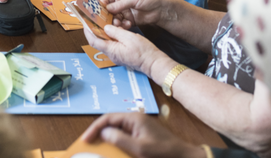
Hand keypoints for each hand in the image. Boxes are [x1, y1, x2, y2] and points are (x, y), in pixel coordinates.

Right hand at [82, 113, 205, 157]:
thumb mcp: (140, 148)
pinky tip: (115, 152)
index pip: (108, 118)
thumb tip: (103, 132)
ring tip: (99, 149)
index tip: (85, 140)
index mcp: (134, 118)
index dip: (94, 128)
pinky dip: (118, 144)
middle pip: (111, 123)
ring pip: (118, 131)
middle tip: (89, 145)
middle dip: (99, 133)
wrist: (185, 157)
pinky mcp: (143, 136)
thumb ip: (120, 139)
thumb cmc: (163, 152)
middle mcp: (135, 120)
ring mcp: (140, 128)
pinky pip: (126, 137)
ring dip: (108, 139)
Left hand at [84, 24, 165, 77]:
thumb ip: (116, 32)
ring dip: (104, 32)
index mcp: (111, 50)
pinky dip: (111, 36)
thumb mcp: (129, 37)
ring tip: (104, 22)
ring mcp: (116, 55)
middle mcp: (111, 54)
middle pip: (98, 41)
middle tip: (93, 20)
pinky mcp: (121, 54)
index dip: (88, 31)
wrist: (153, 63)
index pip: (93, 40)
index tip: (85, 22)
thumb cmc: (143, 52)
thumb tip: (105, 27)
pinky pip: (112, 44)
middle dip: (94, 30)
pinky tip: (115, 29)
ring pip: (106, 42)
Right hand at [101, 0, 172, 28]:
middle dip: (107, 16)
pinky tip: (128, 25)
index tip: (98, 13)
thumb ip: (120, 4)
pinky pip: (122, 24)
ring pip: (114, 19)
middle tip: (108, 22)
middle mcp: (120, 3)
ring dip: (115, 22)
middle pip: (108, 10)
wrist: (162, 9)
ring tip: (119, 24)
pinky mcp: (129, 21)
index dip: (101, 5)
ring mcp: (125, 12)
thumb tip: (107, 8)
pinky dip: (123, 26)